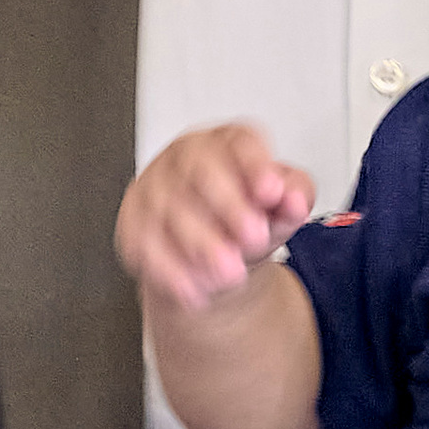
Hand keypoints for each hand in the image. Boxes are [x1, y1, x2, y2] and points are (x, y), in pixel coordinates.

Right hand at [118, 124, 316, 308]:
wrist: (214, 255)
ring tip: (230, 272)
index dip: (255, 164)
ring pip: (169, 207)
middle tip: (254, 237)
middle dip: (229, 205)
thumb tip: (294, 198)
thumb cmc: (248, 219)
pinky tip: (194, 287)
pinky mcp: (133, 219)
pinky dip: (169, 269)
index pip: (239, 141)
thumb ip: (295, 196)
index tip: (271, 191)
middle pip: (201, 169)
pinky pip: (143, 241)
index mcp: (228, 143)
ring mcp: (154, 185)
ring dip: (201, 244)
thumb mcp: (281, 207)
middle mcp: (188, 156)